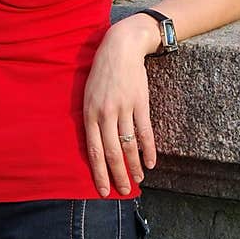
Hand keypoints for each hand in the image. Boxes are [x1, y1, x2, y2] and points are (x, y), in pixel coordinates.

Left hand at [83, 18, 158, 195]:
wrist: (120, 47)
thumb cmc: (101, 72)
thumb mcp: (88, 95)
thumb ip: (91, 120)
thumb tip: (95, 146)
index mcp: (89, 114)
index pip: (94, 151)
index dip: (99, 172)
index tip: (103, 190)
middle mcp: (105, 114)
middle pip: (112, 152)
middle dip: (118, 175)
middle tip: (124, 191)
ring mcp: (124, 108)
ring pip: (129, 145)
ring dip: (135, 166)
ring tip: (139, 180)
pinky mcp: (140, 102)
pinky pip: (145, 131)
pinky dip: (148, 149)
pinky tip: (151, 162)